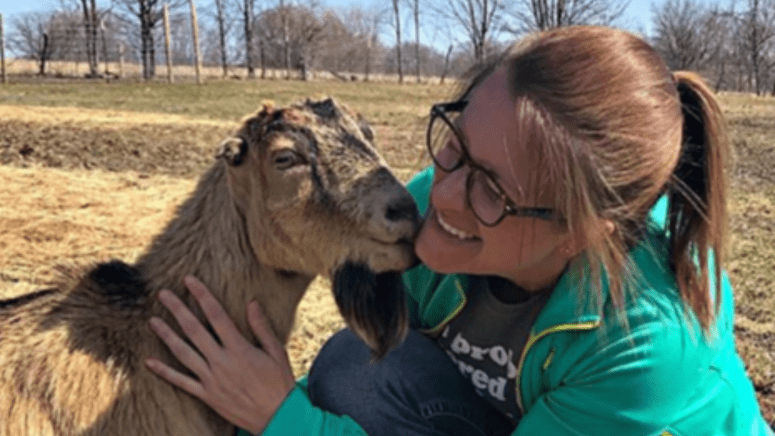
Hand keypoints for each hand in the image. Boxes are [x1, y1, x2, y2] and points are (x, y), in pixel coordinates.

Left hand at [145, 276, 295, 434]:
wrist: (277, 416)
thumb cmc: (279, 382)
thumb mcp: (276, 351)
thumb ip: (261, 327)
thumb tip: (252, 302)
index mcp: (239, 348)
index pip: (216, 315)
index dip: (202, 295)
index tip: (190, 281)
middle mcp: (221, 361)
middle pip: (194, 330)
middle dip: (178, 309)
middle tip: (163, 293)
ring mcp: (211, 379)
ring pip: (183, 353)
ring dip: (166, 335)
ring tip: (152, 320)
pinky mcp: (206, 395)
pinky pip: (181, 381)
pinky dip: (164, 372)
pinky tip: (149, 362)